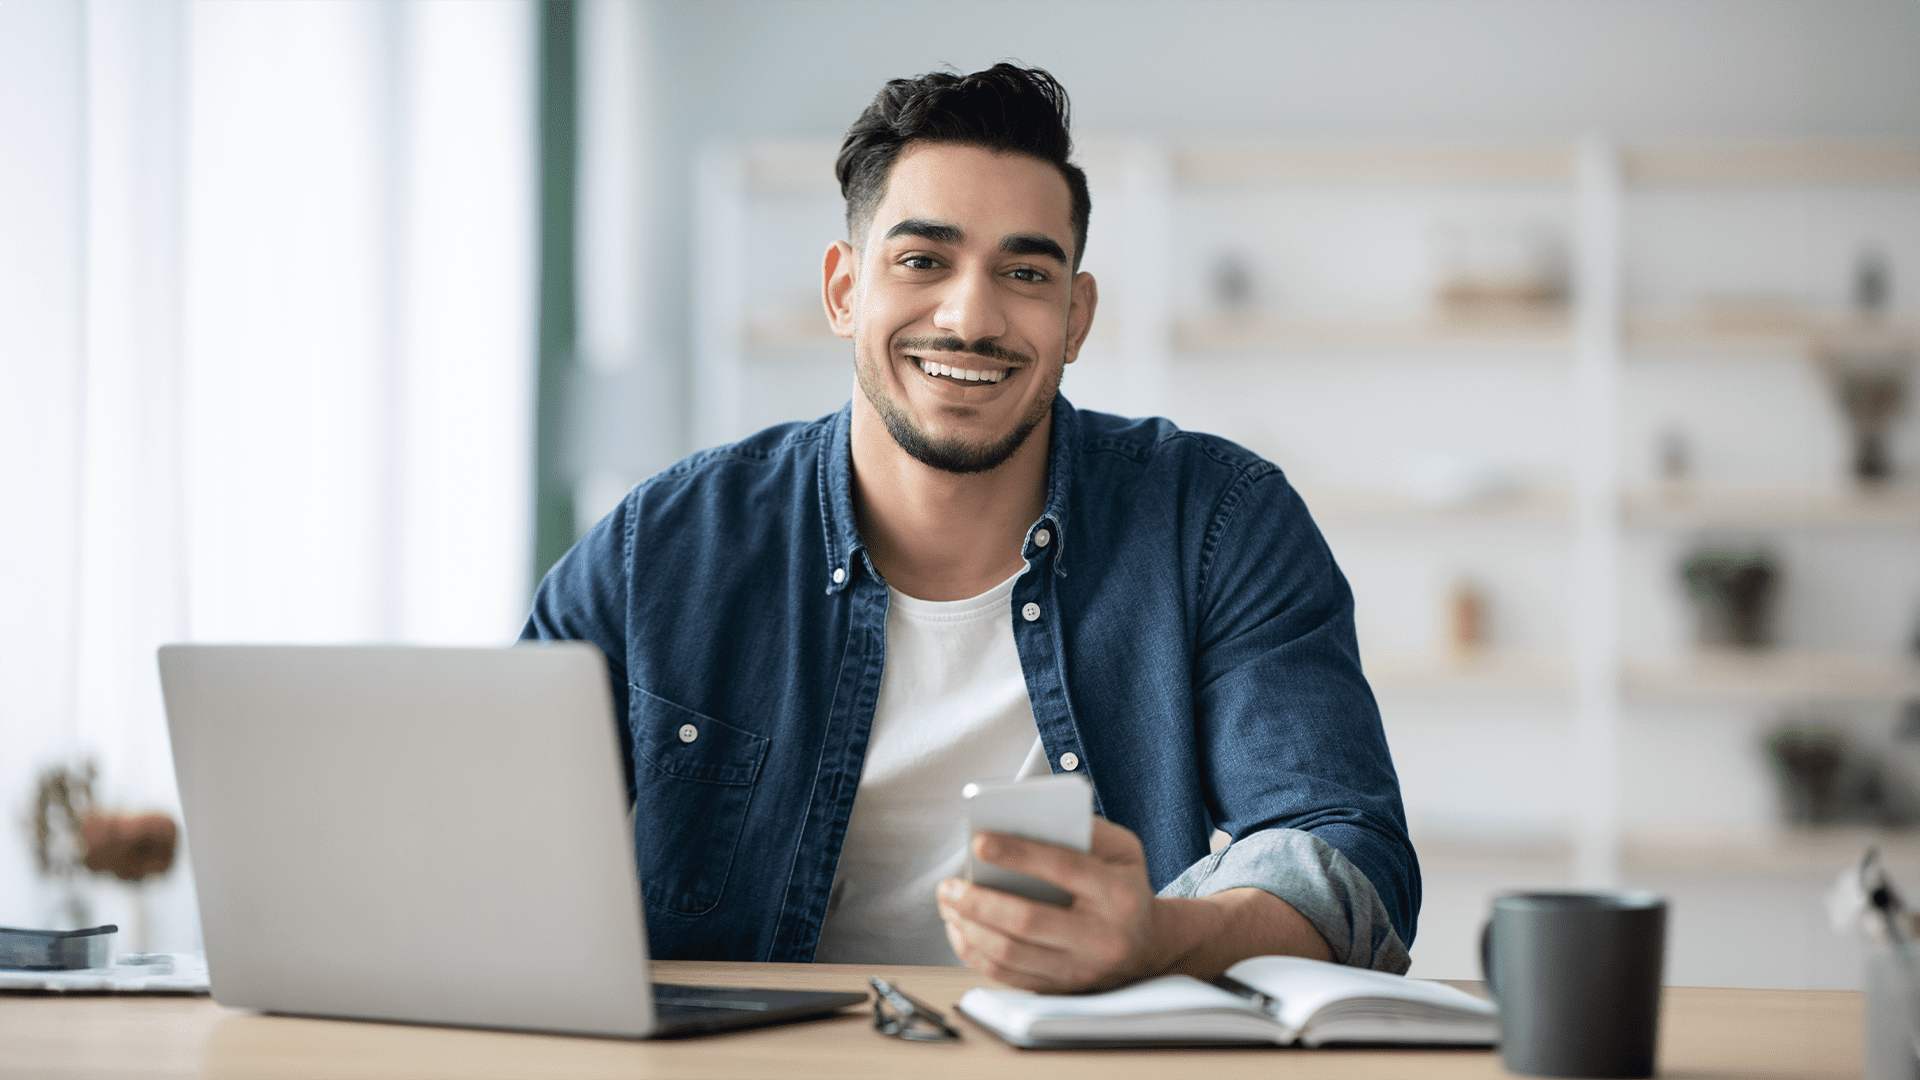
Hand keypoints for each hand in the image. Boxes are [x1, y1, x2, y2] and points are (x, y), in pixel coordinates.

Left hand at [936, 818, 1165, 991]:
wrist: (1149, 945)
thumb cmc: (1125, 885)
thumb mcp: (1122, 849)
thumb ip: (1084, 829)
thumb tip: (1027, 820)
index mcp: (1120, 894)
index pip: (1063, 869)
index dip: (1018, 855)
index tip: (978, 843)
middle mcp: (1103, 937)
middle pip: (1028, 920)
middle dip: (979, 901)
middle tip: (948, 884)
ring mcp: (1082, 970)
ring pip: (1011, 954)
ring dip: (970, 928)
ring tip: (948, 903)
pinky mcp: (1062, 989)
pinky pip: (1007, 976)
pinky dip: (975, 953)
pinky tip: (959, 929)